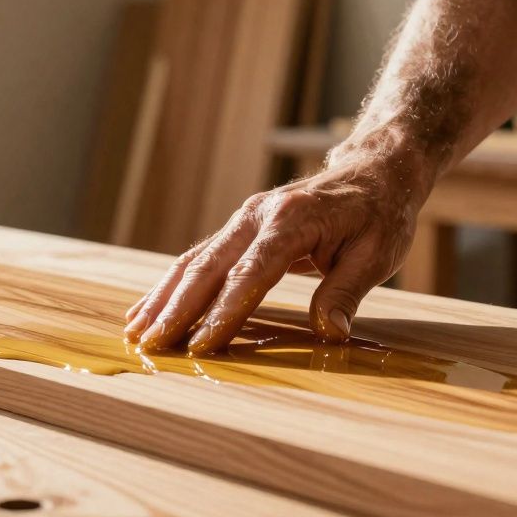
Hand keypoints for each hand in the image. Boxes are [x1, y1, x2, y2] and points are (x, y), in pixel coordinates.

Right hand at [124, 139, 431, 354]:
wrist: (374, 170)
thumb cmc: (380, 214)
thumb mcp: (377, 254)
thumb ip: (346, 292)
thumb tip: (330, 333)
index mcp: (293, 219)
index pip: (252, 273)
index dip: (226, 312)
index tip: (203, 346)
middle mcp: (258, 215)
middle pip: (209, 266)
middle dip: (178, 309)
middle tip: (153, 346)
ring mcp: (243, 220)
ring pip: (194, 262)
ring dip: (164, 299)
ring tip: (137, 333)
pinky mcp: (238, 229)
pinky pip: (198, 259)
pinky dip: (172, 286)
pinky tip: (148, 310)